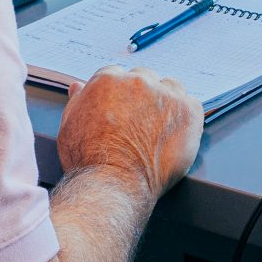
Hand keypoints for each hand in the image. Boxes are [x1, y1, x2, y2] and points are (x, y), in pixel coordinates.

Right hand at [56, 64, 202, 198]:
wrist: (112, 185)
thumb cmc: (87, 161)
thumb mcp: (70, 126)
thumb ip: (78, 101)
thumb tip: (79, 86)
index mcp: (108, 79)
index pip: (119, 76)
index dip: (120, 96)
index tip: (122, 113)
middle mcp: (138, 81)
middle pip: (145, 79)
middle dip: (142, 97)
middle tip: (139, 126)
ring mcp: (165, 95)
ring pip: (171, 89)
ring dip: (166, 104)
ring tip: (158, 132)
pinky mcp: (187, 111)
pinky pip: (192, 106)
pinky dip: (186, 119)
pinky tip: (174, 136)